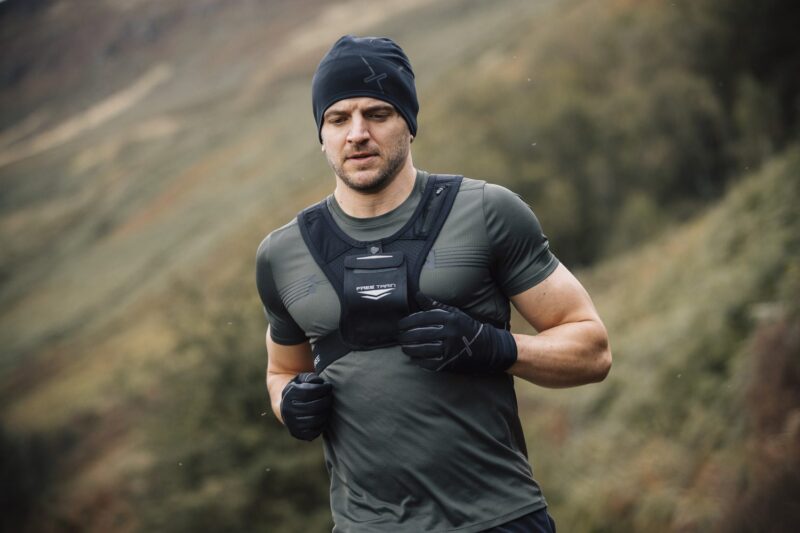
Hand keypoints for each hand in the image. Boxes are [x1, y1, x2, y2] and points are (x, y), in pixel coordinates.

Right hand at [280, 372, 332, 440]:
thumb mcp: (300, 379)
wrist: (285, 406)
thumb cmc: (298, 389)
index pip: (309, 391)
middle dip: (326, 400)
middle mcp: (288, 410)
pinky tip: (325, 416)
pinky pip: (314, 432)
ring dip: (326, 412)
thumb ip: (310, 377)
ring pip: (315, 419)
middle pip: (314, 406)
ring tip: (329, 406)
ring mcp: (292, 423)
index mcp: (288, 395)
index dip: (322, 388)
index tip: (329, 386)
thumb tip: (319, 382)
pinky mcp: (297, 433)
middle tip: (330, 396)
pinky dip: (323, 424)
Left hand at [397, 293, 516, 372]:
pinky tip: (413, 358)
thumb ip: (434, 305)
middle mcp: (449, 332)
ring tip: (404, 347)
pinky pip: (429, 362)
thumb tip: (417, 294)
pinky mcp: (450, 363)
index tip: (400, 325)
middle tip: (399, 337)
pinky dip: (419, 361)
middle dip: (405, 336)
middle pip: (420, 334)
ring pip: (422, 349)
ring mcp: (449, 349)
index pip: (422, 318)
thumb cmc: (466, 327)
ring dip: (409, 349)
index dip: (408, 322)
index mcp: (449, 318)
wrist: (487, 347)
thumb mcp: (453, 313)